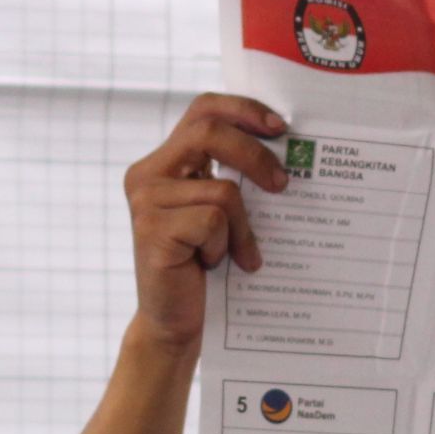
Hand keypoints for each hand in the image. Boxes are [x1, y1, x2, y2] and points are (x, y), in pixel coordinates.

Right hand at [124, 94, 287, 354]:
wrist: (175, 323)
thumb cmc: (205, 268)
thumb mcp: (220, 214)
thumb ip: (232, 178)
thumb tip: (288, 150)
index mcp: (164, 162)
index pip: (202, 110)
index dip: (242, 109)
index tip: (280, 127)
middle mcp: (147, 175)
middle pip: (209, 133)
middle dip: (255, 154)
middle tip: (283, 184)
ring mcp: (146, 202)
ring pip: (222, 190)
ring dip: (243, 227)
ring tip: (238, 254)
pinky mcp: (152, 230)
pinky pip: (214, 223)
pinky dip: (226, 246)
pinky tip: (212, 266)